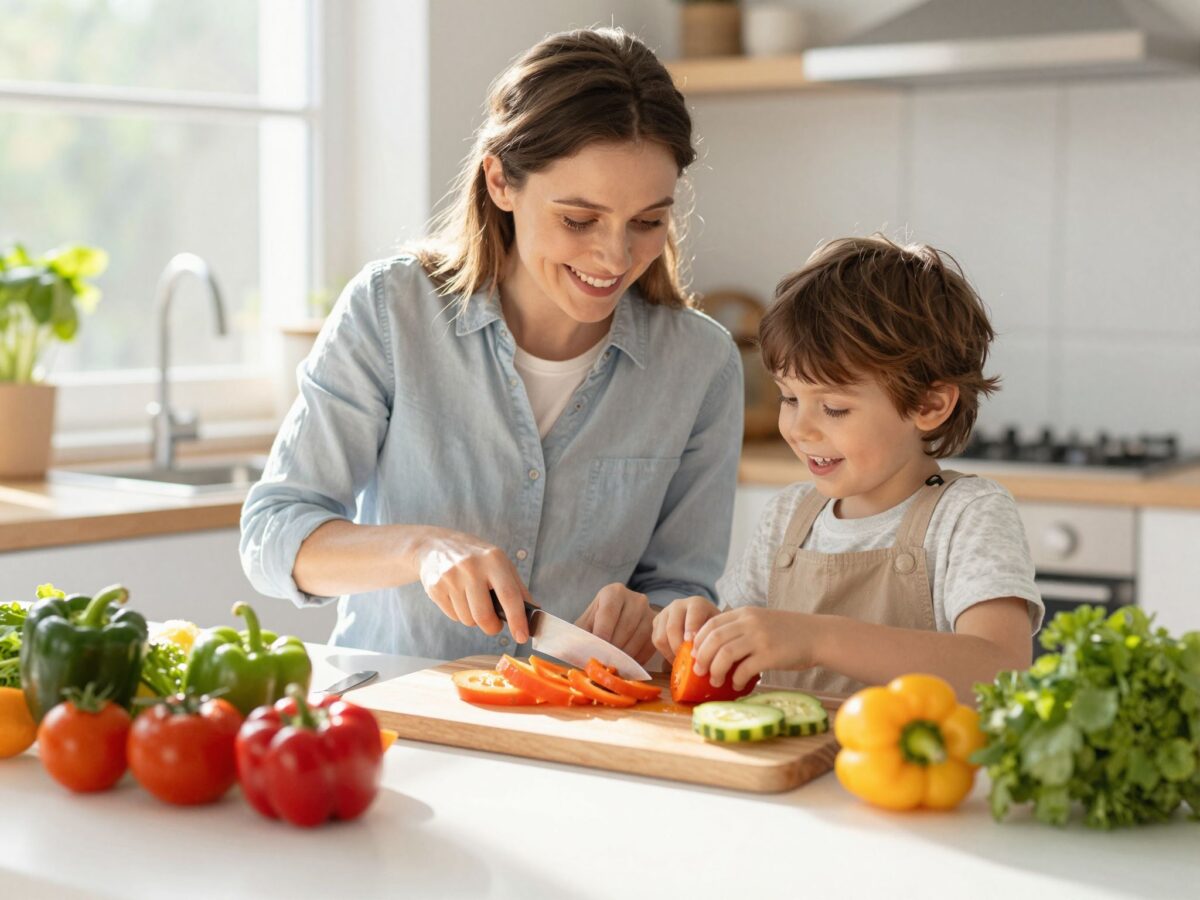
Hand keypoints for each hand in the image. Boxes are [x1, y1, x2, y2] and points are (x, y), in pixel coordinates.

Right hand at [413, 527, 531, 641]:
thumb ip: (517, 588)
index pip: (509, 595)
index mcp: (493, 559)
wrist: (436, 545)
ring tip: (472, 600)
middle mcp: (471, 567)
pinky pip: (453, 617)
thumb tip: (534, 613)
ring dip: (474, 619)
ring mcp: (450, 577)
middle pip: (484, 616)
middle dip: (492, 627)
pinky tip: (458, 597)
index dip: (517, 619)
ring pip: (468, 620)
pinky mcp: (435, 587)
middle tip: (494, 623)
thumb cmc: (476, 557)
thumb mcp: (500, 563)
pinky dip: (460, 614)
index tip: (522, 637)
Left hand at [575, 584, 654, 663]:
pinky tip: (627, 665)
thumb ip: (581, 634)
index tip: (597, 651)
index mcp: (614, 592)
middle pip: (625, 627)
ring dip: (626, 656)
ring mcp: (649, 612)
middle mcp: (635, 599)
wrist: (620, 618)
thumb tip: (578, 651)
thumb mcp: (587, 623)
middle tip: (604, 663)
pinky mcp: (657, 628)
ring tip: (614, 666)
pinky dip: (637, 659)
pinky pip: (649, 646)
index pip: (608, 612)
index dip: (602, 634)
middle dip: (613, 648)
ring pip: (639, 638)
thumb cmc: (598, 622)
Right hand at [651, 596, 719, 661]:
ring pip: (661, 636)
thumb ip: (712, 639)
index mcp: (696, 603)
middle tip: (687, 661)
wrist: (701, 619)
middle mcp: (678, 605)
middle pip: (672, 628)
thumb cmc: (711, 628)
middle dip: (679, 648)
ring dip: (671, 652)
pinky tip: (676, 656)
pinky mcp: (656, 621)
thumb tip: (702, 658)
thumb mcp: (716, 630)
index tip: (694, 647)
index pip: (693, 616)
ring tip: (682, 661)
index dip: (692, 631)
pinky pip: (655, 640)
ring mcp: (664, 612)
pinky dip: (664, 652)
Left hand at [691, 608, 816, 691]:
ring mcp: (760, 638)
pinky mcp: (770, 655)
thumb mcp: (760, 621)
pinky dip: (736, 680)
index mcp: (745, 613)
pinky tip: (737, 686)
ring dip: (715, 671)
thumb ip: (740, 629)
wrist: (817, 636)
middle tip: (698, 671)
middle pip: (713, 639)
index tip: (693, 654)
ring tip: (714, 681)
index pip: (711, 624)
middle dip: (701, 657)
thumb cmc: (787, 633)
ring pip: (724, 654)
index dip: (698, 640)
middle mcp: (750, 622)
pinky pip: (744, 669)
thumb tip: (713, 650)